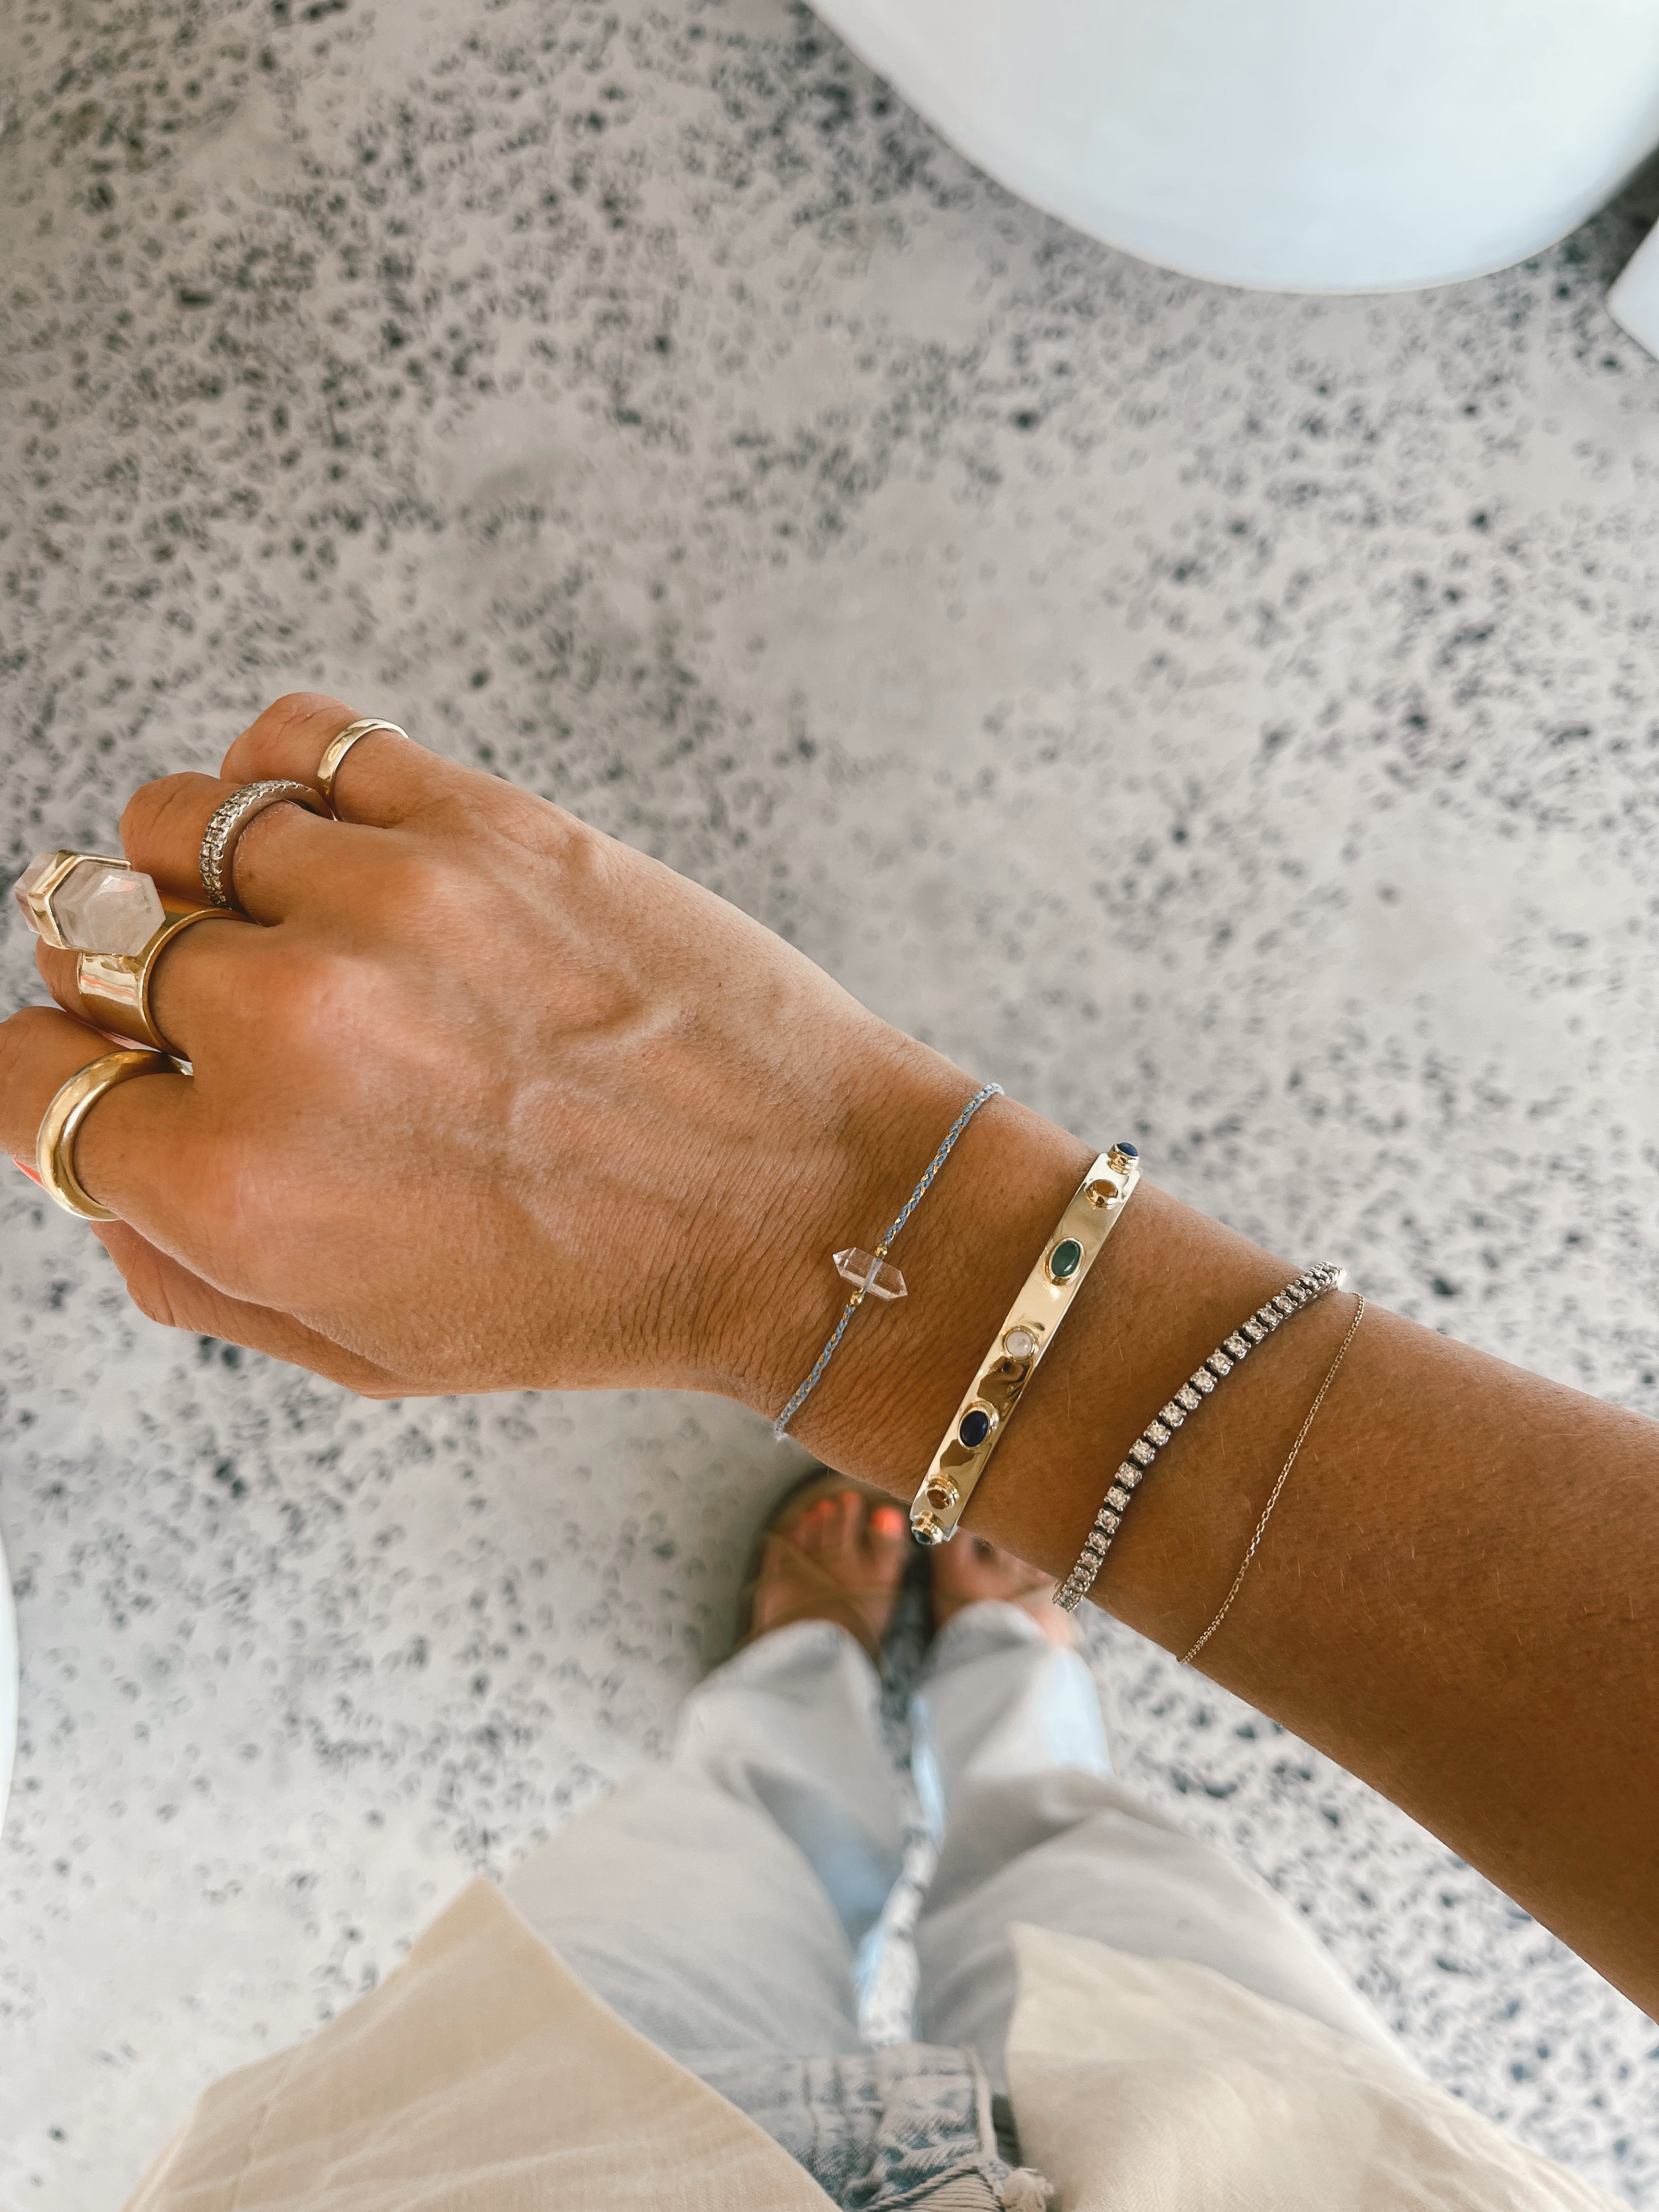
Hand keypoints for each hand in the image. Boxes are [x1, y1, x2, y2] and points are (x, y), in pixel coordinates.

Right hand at [0, 694, 976, 1402]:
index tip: (112, 1083)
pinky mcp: (477, 818)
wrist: (801, 1208)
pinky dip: (283, 781)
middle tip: (222, 1020)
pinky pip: (294, 740)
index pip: (27, 1084)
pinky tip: (331, 842)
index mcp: (241, 1184)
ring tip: (284, 927)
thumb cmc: (597, 1291)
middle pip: (91, 948)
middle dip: (134, 994)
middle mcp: (287, 1029)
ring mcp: (381, 902)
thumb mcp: (371, 1352)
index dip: (60, 1088)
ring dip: (199, 880)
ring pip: (170, 825)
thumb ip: (197, 1270)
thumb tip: (106, 1169)